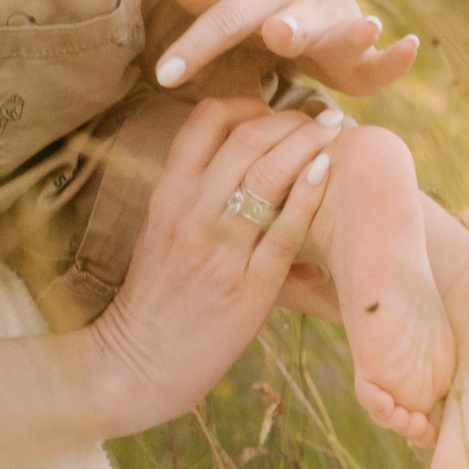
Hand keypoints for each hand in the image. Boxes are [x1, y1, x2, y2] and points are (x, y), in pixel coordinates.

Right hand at [88, 94, 338, 434]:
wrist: (137, 365)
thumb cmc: (156, 298)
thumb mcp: (161, 233)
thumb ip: (196, 197)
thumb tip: (245, 168)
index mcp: (168, 195)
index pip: (205, 121)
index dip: (245, 103)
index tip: (272, 109)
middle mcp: (191, 213)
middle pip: (246, 139)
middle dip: (290, 118)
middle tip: (319, 117)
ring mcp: (220, 250)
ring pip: (269, 174)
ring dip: (307, 143)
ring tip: (331, 132)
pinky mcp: (248, 287)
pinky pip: (285, 229)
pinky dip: (309, 193)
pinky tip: (326, 172)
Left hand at [154, 0, 419, 98]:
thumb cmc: (259, 7)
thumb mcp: (229, 0)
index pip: (225, 18)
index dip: (194, 46)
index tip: (163, 75)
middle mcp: (303, 2)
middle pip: (292, 19)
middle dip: (287, 28)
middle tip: (277, 34)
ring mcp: (337, 27)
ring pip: (343, 34)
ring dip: (353, 32)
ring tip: (368, 26)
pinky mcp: (363, 57)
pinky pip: (381, 63)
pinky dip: (397, 57)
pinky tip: (409, 46)